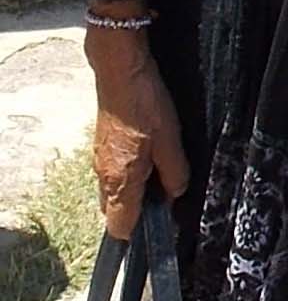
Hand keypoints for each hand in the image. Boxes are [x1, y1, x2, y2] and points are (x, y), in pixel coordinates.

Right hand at [85, 30, 190, 239]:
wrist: (119, 69)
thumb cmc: (145, 105)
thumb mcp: (171, 142)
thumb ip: (174, 174)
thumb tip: (174, 194)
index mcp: (119, 180)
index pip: (119, 226)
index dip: (140, 231)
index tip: (161, 222)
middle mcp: (103, 174)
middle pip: (114, 210)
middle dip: (137, 211)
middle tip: (165, 194)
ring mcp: (99, 158)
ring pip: (114, 190)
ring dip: (134, 189)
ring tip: (160, 172)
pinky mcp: (102, 144)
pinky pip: (113, 171)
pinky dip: (129, 172)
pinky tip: (148, 154)